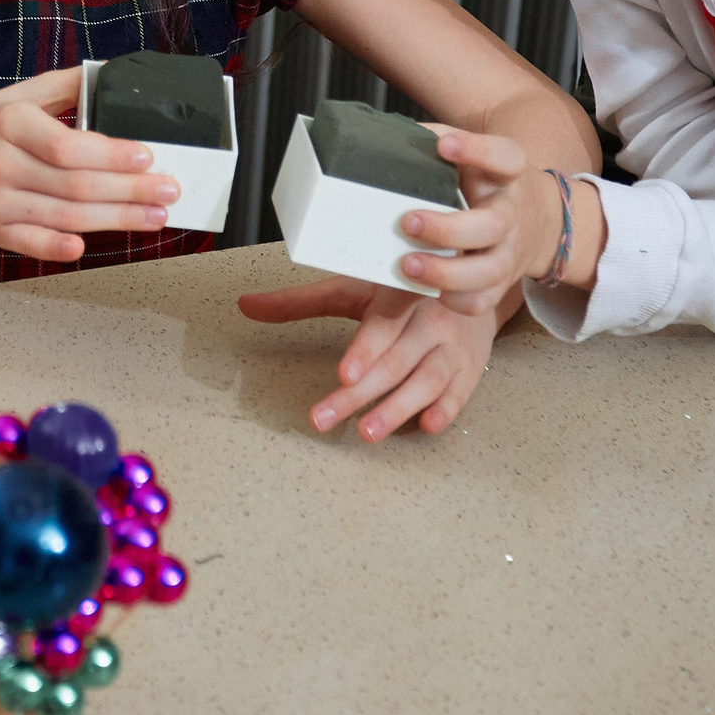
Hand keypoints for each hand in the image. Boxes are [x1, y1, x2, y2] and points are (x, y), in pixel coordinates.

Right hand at [0, 66, 177, 263]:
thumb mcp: (21, 96)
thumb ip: (67, 87)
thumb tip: (114, 77)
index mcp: (9, 123)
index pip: (67, 146)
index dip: (111, 155)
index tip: (147, 157)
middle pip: (76, 186)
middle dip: (130, 191)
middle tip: (168, 191)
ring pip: (66, 217)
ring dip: (117, 220)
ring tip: (154, 216)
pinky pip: (32, 244)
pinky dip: (60, 247)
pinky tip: (88, 245)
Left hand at [237, 277, 500, 438]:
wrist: (469, 282)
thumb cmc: (400, 291)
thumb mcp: (353, 288)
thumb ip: (300, 301)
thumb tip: (246, 304)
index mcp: (398, 294)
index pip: (381, 324)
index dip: (364, 350)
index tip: (344, 374)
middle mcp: (428, 318)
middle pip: (394, 361)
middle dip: (359, 395)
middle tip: (324, 419)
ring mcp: (451, 345)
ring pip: (426, 380)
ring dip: (397, 408)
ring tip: (367, 433)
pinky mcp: (468, 367)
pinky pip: (459, 391)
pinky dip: (445, 410)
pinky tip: (426, 426)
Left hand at [387, 128, 559, 319]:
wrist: (536, 220)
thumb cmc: (485, 183)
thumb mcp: (471, 157)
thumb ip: (436, 144)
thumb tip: (386, 139)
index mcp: (507, 174)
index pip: (506, 157)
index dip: (477, 150)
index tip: (444, 145)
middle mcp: (512, 214)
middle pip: (492, 226)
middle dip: (447, 229)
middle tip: (408, 222)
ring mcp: (510, 252)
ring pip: (489, 271)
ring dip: (445, 272)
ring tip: (406, 265)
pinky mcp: (502, 283)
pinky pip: (483, 301)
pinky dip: (455, 300)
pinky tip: (428, 290)